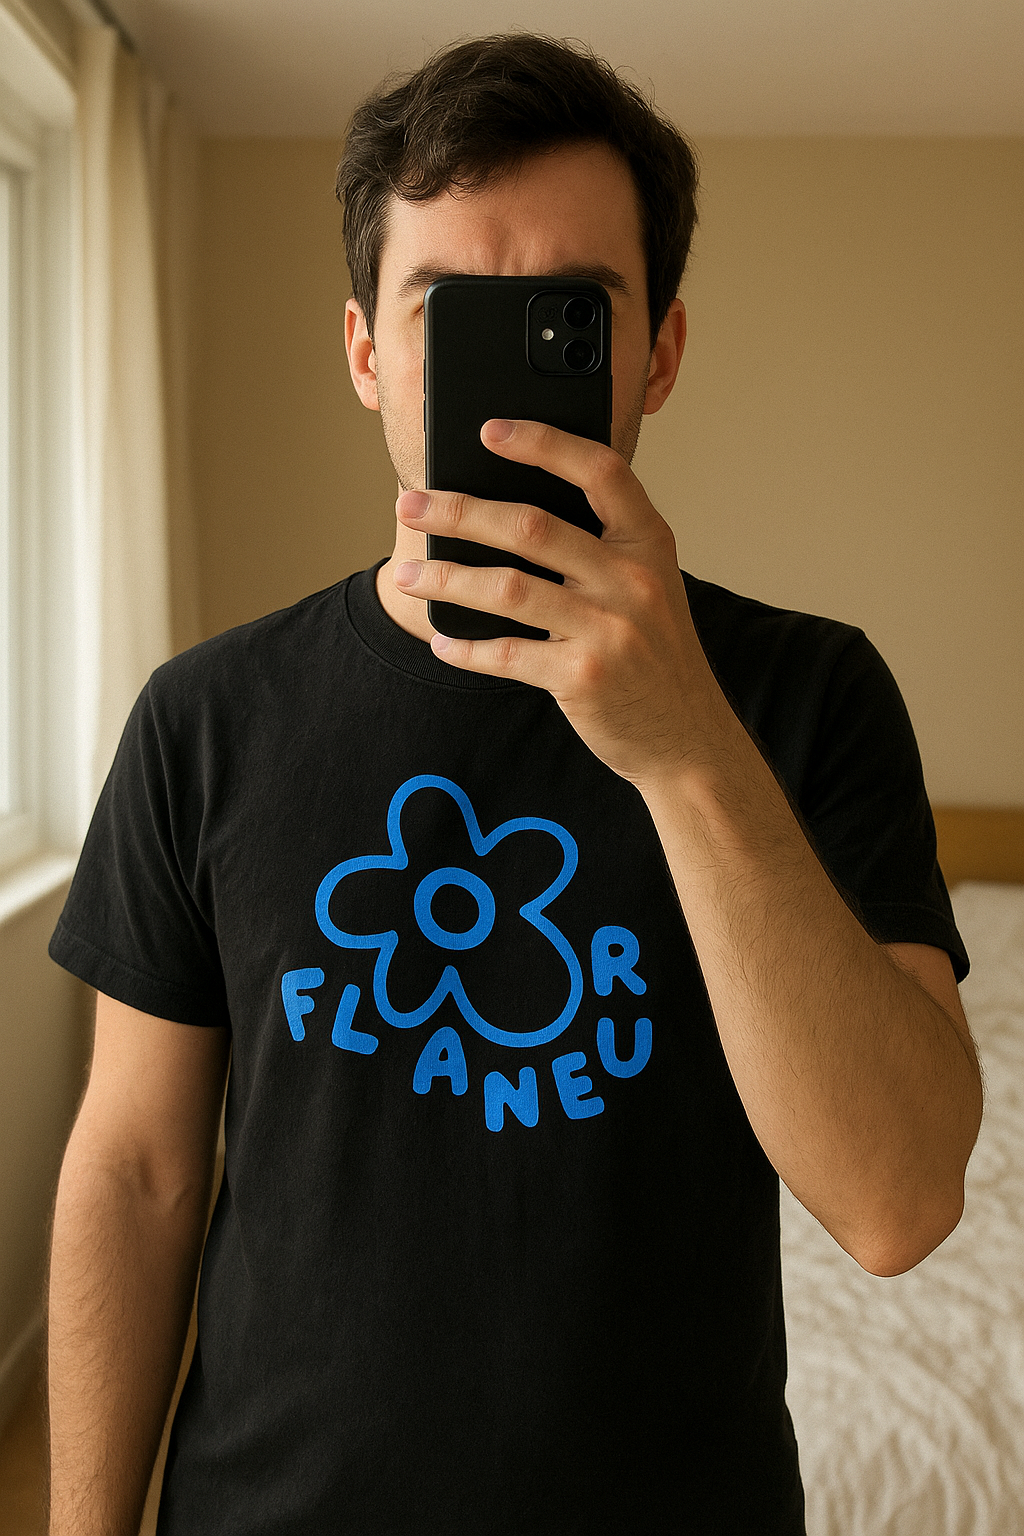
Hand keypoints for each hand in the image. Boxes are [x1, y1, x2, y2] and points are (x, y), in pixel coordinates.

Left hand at [393, 418, 733, 789]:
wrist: (686, 734)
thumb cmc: (653, 653)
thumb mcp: (647, 585)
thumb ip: (598, 548)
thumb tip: (505, 515)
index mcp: (648, 543)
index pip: (598, 471)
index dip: (543, 443)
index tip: (489, 430)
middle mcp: (632, 579)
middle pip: (532, 527)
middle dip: (460, 511)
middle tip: (411, 505)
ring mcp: (609, 630)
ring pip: (509, 589)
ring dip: (447, 578)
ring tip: (406, 575)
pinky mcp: (584, 678)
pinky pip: (509, 654)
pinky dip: (467, 648)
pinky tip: (442, 640)